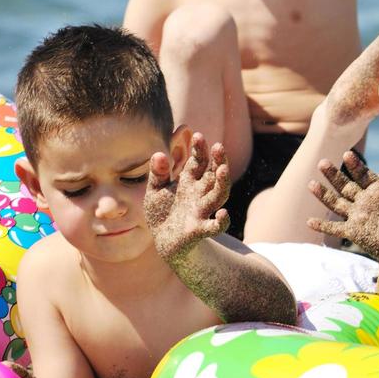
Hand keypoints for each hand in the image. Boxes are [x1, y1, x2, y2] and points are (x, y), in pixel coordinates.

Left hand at [145, 132, 229, 262]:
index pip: (199, 162)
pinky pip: (214, 227)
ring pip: (218, 196)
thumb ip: (157, 173)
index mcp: (189, 182)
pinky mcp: (199, 230)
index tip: (197, 135)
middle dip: (218, 161)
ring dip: (222, 183)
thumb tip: (158, 153)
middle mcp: (199, 194)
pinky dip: (221, 222)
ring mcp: (201, 211)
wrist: (164, 242)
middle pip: (213, 175)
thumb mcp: (155, 190)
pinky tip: (223, 214)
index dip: (200, 149)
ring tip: (222, 170)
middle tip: (218, 146)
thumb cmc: (162, 213)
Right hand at [307, 151, 378, 268]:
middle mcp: (363, 201)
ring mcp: (357, 217)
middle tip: (322, 162)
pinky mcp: (353, 232)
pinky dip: (322, 226)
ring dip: (324, 195)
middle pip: (344, 186)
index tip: (348, 154)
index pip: (363, 175)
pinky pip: (335, 228)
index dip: (355, 165)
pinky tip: (309, 221)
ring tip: (311, 184)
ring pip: (336, 203)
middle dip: (333, 175)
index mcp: (376, 191)